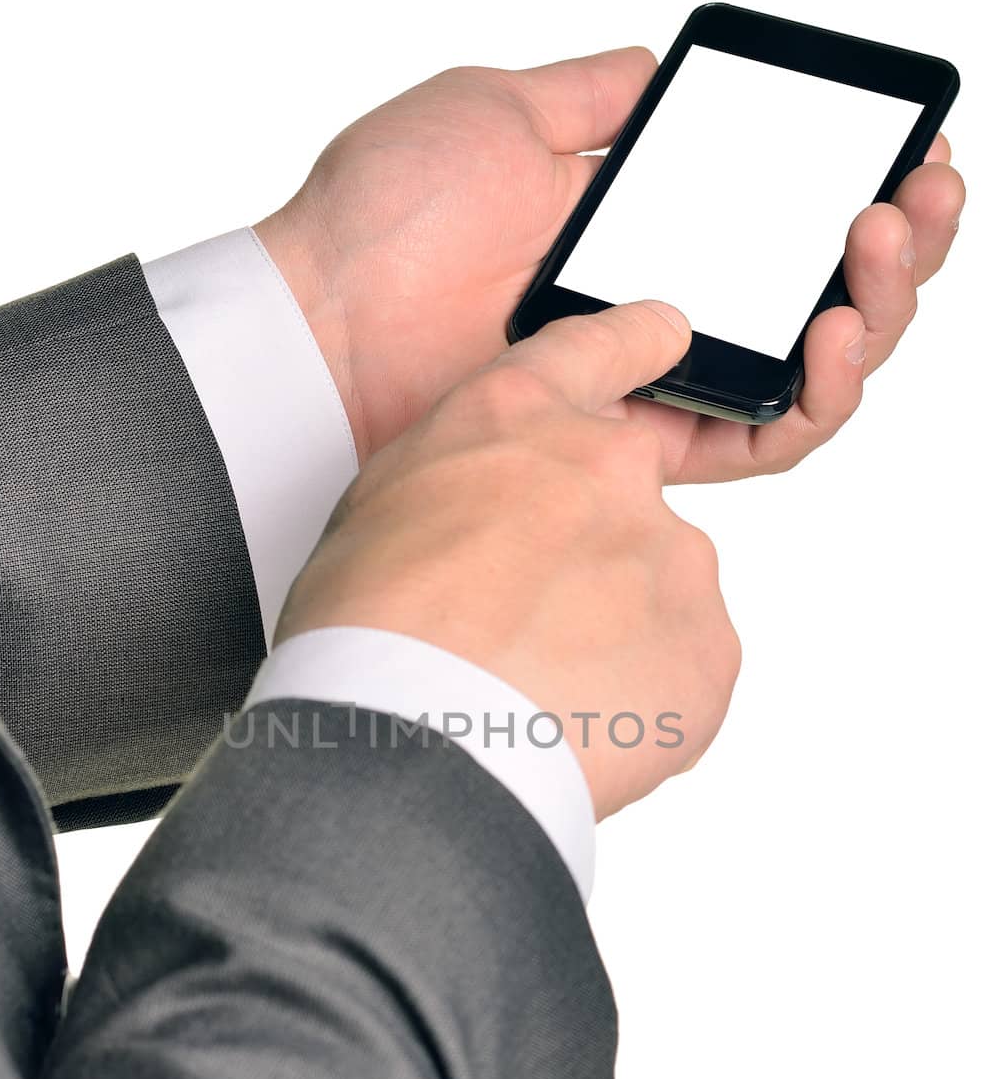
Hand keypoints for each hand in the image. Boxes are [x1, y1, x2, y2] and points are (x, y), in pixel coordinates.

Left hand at [255, 50, 964, 479]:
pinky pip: (761, 441)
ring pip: (810, 371)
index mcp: (641, 227)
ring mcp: (656, 380)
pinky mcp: (639, 447)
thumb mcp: (502, 108)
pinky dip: (817, 396)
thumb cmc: (391, 216)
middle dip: (896, 245)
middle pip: (817, 292)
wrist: (330, 317)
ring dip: (878, 312)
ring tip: (887, 245)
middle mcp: (663, 308)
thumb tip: (664, 70)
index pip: (779, 214)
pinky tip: (832, 331)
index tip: (907, 147)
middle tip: (921, 193)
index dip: (854, 185)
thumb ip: (596, 96)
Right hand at [275, 300, 740, 819]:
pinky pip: (684, 671)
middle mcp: (614, 471)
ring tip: (538, 692)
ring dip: (612, 635)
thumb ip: (468, 481)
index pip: (603, 348)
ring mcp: (674, 559)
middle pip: (626, 503)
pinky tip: (579, 725)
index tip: (669, 336)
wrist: (415, 742)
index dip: (637, 344)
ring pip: (657, 593)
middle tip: (521, 627)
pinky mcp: (710, 650)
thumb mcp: (382, 507)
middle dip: (587, 558)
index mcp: (523, 420)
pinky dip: (642, 699)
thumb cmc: (369, 634)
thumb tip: (498, 514)